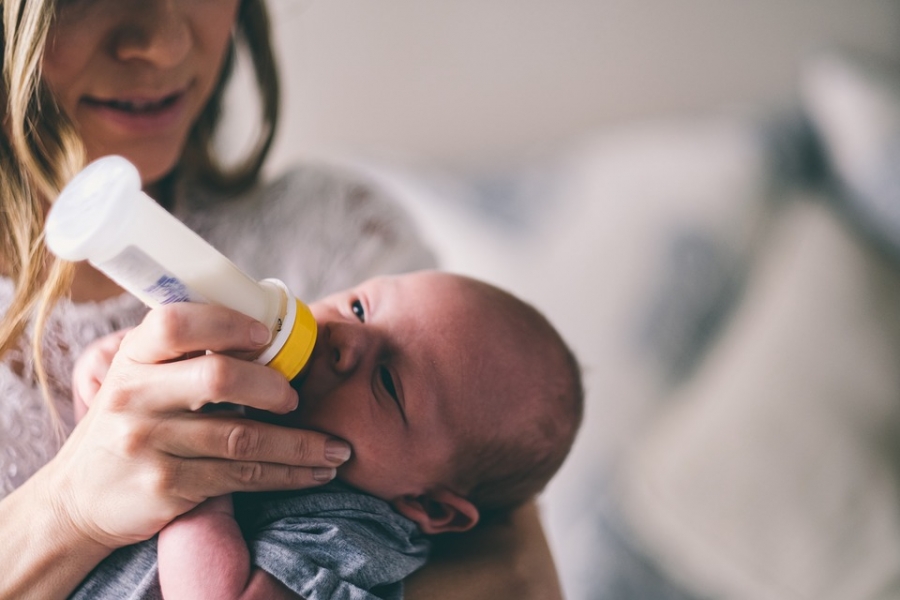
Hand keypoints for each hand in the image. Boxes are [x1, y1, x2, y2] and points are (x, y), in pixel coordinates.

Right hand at [45, 302, 349, 549]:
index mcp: (134, 357)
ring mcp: (149, 444)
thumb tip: (265, 331)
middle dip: (273, 387)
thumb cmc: (130, 424)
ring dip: (301, 444)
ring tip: (336, 448)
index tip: (266, 336)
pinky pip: (242, 476)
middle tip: (296, 399)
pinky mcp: (167, 486)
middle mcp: (134, 396)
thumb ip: (185, 355)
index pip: (177, 323)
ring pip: (242, 437)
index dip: (228, 324)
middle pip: (219, 378)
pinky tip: (314, 471)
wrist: (79, 497)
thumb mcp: (140, 379)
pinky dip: (287, 474)